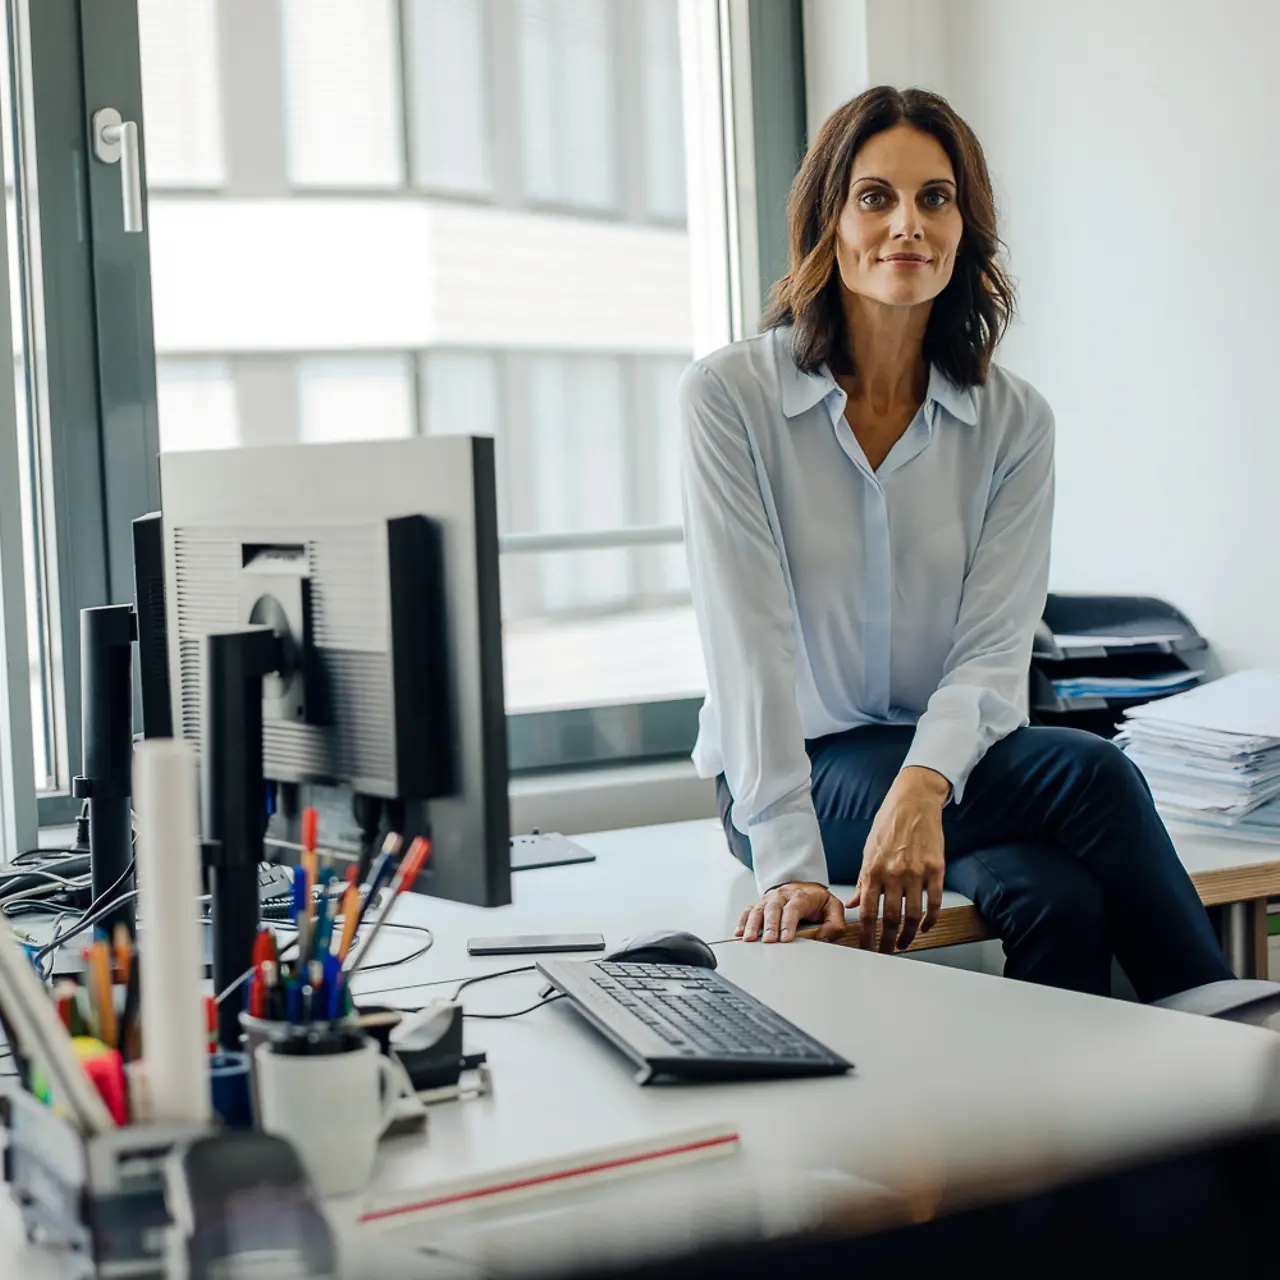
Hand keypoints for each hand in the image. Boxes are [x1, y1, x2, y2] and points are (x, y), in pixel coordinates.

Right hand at [736, 882, 846, 943]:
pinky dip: (742, 921)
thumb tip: (824, 937)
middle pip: (773, 909)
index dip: (788, 924)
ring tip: (749, 939)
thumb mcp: (833, 908)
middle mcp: (782, 896)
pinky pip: (748, 910)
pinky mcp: (760, 904)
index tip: (786, 938)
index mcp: (801, 896)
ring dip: (752, 924)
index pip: (793, 909)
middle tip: (769, 941)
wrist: (804, 886)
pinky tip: (739, 932)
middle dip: (770, 926)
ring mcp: (769, 899)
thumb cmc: (816, 900)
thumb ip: (834, 924)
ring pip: (758, 909)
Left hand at [849, 767, 947, 953]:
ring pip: (913, 915)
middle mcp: (894, 873)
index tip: (867, 948)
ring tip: (903, 943)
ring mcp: (917, 872)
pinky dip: (930, 920)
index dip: (867, 935)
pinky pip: (935, 902)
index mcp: (873, 869)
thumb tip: (854, 904)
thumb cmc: (888, 824)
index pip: (868, 911)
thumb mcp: (868, 850)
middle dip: (886, 941)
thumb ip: (863, 880)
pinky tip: (925, 927)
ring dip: (908, 934)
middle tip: (886, 952)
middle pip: (890, 918)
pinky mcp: (937, 869)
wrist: (914, 802)